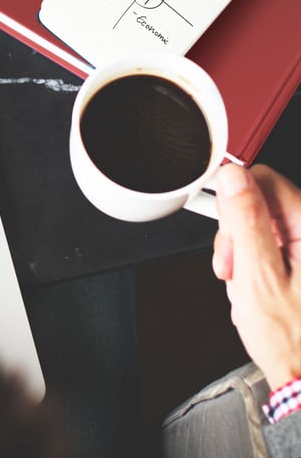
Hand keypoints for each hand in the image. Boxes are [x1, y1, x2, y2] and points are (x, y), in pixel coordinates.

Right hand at [212, 163, 300, 388]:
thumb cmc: (292, 338)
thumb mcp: (258, 277)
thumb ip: (245, 222)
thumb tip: (233, 177)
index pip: (264, 181)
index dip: (234, 199)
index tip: (222, 226)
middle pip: (260, 204)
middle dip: (235, 234)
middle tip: (232, 267)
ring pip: (260, 228)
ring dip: (241, 254)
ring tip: (243, 286)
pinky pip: (268, 249)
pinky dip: (252, 266)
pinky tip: (253, 290)